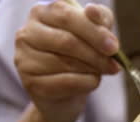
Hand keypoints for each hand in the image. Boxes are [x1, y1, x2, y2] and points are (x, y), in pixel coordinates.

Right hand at [14, 0, 118, 121]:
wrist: (66, 93)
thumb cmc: (80, 57)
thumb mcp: (93, 34)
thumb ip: (98, 19)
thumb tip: (92, 10)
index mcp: (42, 13)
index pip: (67, 16)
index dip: (93, 31)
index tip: (114, 46)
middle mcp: (27, 33)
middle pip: (66, 41)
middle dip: (95, 54)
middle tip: (114, 65)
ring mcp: (24, 59)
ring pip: (66, 63)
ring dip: (92, 69)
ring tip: (102, 72)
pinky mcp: (30, 83)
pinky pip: (65, 82)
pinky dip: (85, 83)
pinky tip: (92, 82)